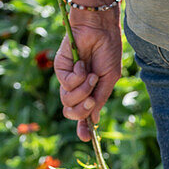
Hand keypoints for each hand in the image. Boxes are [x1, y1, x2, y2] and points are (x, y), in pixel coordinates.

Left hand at [53, 12, 122, 141]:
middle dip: (82, 110)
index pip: (83, 114)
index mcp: (90, 92)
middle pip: (71, 112)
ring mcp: (68, 78)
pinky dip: (77, 76)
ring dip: (82, 90)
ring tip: (90, 75)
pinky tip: (82, 64)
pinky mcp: (60, 68)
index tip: (87, 139)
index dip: (83, 128)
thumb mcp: (109, 79)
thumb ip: (100, 98)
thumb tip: (94, 120)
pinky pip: (65, 83)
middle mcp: (77, 88)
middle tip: (91, 100)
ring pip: (67, 100)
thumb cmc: (108, 51)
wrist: (100, 29)